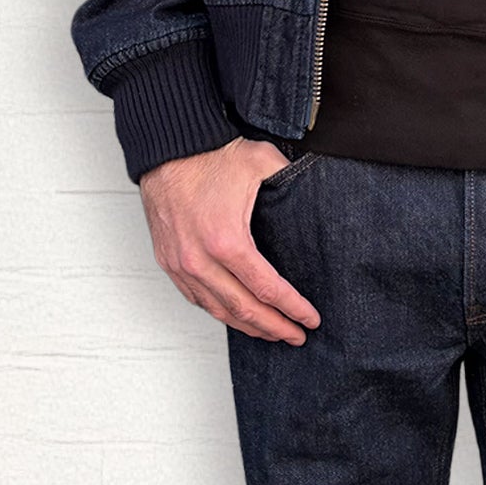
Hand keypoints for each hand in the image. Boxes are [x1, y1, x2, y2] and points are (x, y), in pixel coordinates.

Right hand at [139, 137, 322, 343]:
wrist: (168, 148)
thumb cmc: (211, 154)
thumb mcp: (262, 162)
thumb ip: (292, 180)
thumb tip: (317, 189)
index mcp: (227, 240)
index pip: (267, 288)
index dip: (292, 308)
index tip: (310, 319)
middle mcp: (200, 260)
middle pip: (243, 309)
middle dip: (274, 327)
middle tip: (296, 335)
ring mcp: (181, 264)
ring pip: (217, 310)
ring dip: (247, 325)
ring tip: (270, 332)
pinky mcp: (169, 261)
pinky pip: (196, 298)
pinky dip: (219, 311)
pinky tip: (235, 314)